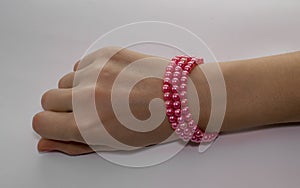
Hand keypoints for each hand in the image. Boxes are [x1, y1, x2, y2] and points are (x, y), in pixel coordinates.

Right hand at [32, 47, 179, 154]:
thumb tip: (47, 143)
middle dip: (63, 107)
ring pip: (64, 80)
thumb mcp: (112, 144)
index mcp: (87, 125)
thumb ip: (74, 145)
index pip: (41, 121)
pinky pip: (81, 65)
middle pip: (48, 99)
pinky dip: (89, 74)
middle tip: (87, 110)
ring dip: (77, 89)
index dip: (50, 125)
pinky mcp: (105, 54)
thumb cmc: (154, 124)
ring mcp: (96, 72)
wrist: (181, 96)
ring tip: (104, 95)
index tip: (61, 124)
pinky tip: (110, 81)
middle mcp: (86, 96)